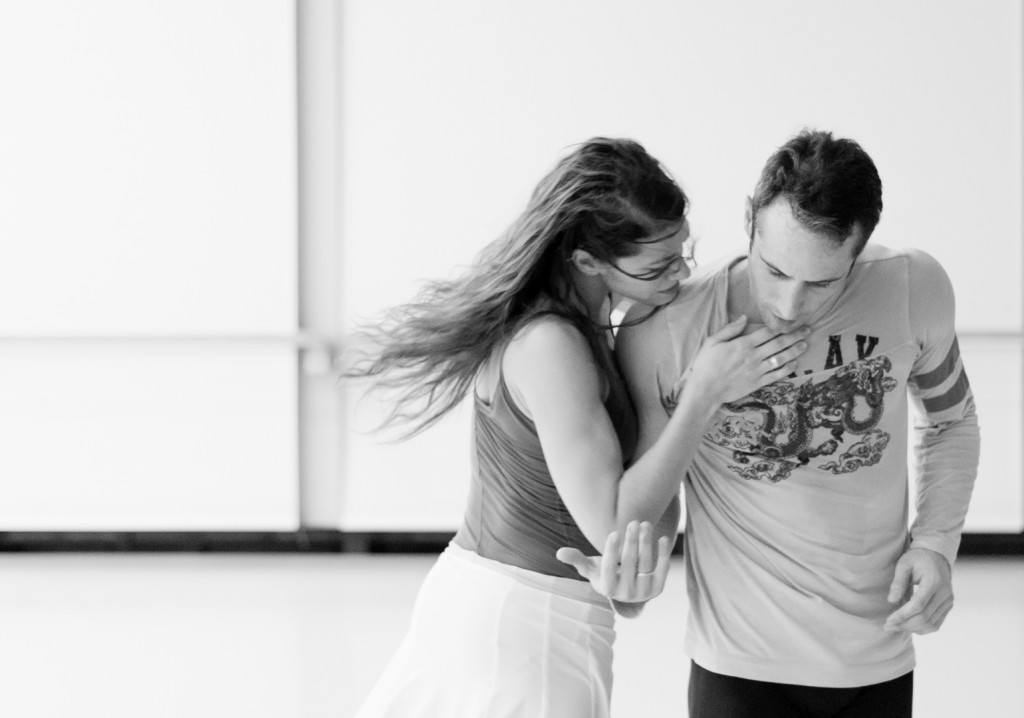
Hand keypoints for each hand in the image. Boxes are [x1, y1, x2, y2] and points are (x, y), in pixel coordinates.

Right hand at [555, 521, 671, 607]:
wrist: (625, 590)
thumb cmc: (603, 573)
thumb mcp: (589, 568)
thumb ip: (576, 559)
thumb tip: (559, 553)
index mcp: (607, 588)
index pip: (609, 568)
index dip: (612, 551)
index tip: (614, 532)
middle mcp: (626, 593)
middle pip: (629, 564)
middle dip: (631, 541)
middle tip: (633, 522)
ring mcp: (643, 592)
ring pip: (646, 564)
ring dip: (646, 543)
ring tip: (645, 524)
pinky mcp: (657, 589)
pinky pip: (662, 569)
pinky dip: (663, 554)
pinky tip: (662, 538)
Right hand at [685, 316, 809, 404]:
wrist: (705, 390)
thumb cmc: (705, 365)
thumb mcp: (712, 342)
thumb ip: (729, 329)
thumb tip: (743, 317)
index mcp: (742, 344)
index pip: (767, 332)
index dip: (782, 326)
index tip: (793, 322)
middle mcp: (753, 356)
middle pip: (778, 343)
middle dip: (794, 336)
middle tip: (807, 330)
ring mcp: (757, 370)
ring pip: (781, 358)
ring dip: (794, 351)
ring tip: (805, 345)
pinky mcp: (758, 383)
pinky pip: (777, 375)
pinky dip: (787, 369)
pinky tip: (794, 364)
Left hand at [884, 548, 953, 633]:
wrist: (936, 557)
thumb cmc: (917, 559)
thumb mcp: (904, 564)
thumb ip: (898, 582)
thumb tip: (891, 601)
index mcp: (934, 581)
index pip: (918, 605)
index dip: (903, 615)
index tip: (888, 621)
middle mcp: (945, 594)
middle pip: (924, 617)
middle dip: (904, 625)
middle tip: (888, 627)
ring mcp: (948, 601)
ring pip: (931, 624)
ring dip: (911, 629)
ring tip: (895, 627)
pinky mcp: (948, 606)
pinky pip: (936, 624)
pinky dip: (921, 628)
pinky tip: (907, 625)